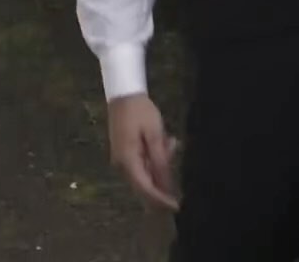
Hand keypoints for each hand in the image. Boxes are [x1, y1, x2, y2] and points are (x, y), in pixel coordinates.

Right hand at [108, 93, 179, 211]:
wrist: (123, 92)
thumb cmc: (139, 111)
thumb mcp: (154, 134)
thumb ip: (160, 161)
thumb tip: (166, 186)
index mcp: (128, 161)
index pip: (146, 189)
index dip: (161, 199)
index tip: (177, 206)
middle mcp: (122, 165)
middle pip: (145, 184)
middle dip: (163, 176)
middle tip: (172, 149)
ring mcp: (122, 160)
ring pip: (145, 173)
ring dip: (160, 164)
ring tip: (168, 140)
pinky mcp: (124, 153)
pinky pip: (142, 164)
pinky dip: (153, 158)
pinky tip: (162, 141)